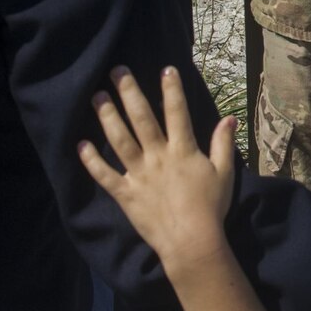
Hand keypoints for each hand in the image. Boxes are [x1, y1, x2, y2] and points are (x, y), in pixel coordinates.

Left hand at [78, 66, 238, 274]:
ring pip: (119, 140)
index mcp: (183, 150)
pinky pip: (105, 175)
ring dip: (107, 117)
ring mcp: (139, 174)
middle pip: (141, 118)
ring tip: (97, 97)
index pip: (176, 112)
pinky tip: (81, 145)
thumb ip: (224, 144)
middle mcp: (158, 156)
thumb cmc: (211, 208)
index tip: (165, 68)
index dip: (171, 89)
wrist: (192, 242)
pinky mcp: (125, 194)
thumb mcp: (224, 173)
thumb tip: (229, 119)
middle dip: (129, 92)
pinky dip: (91, 161)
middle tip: (116, 72)